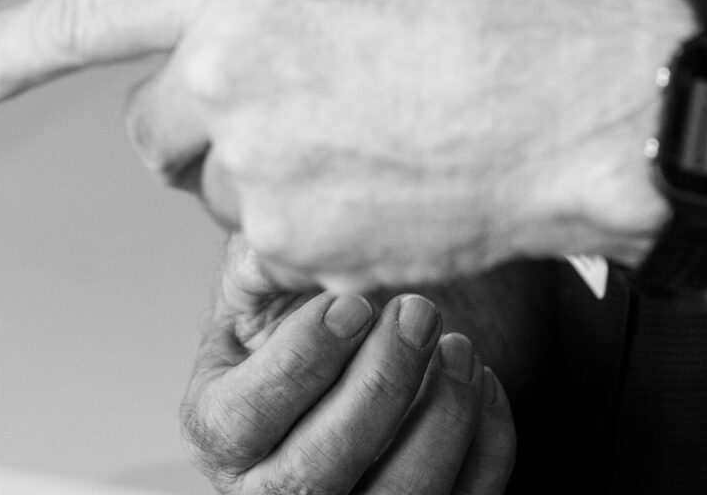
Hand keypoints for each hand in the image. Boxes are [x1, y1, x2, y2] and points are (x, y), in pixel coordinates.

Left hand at [0, 0, 691, 289]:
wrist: (591, 108)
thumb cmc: (504, 0)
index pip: (90, 20)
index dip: (5, 52)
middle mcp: (232, 80)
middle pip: (154, 127)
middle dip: (203, 121)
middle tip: (296, 104)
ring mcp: (261, 168)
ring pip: (212, 190)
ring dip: (258, 178)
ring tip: (356, 141)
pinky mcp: (299, 244)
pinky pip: (264, 252)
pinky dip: (306, 235)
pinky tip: (375, 189)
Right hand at [182, 238, 514, 493]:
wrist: (347, 356)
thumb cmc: (298, 324)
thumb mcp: (261, 288)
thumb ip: (260, 264)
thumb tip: (273, 236)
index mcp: (219, 433)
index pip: (242, 419)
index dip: (301, 361)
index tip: (352, 304)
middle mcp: (270, 491)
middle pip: (315, 472)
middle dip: (378, 385)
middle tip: (416, 313)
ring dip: (440, 418)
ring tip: (457, 346)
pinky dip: (487, 445)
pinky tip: (481, 382)